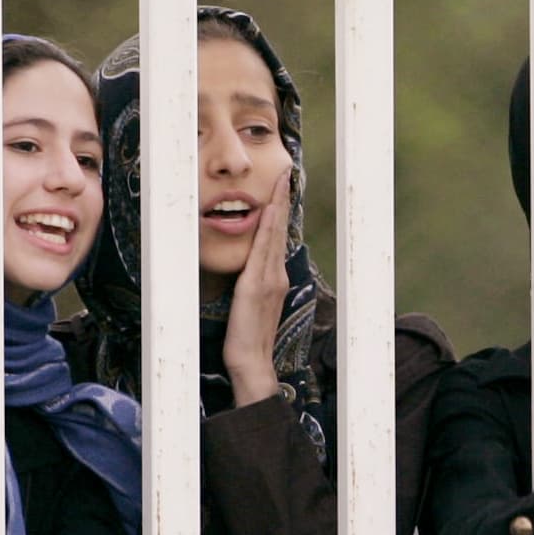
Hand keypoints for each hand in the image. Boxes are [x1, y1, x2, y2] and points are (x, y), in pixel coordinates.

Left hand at [220, 170, 293, 408]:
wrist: (252, 362)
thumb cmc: (247, 339)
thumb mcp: (250, 306)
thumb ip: (252, 286)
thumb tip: (247, 273)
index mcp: (274, 279)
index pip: (277, 237)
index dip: (280, 211)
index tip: (283, 187)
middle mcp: (276, 275)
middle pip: (280, 230)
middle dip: (283, 199)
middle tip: (286, 172)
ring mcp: (269, 279)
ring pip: (274, 235)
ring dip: (278, 205)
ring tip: (281, 182)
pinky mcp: (256, 286)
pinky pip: (263, 250)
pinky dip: (269, 228)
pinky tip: (269, 211)